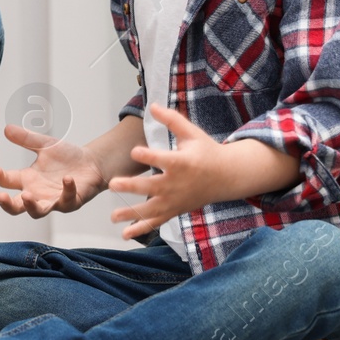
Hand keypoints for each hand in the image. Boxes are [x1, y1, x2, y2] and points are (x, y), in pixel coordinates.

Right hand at [0, 123, 106, 217]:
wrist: (91, 162)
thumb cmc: (66, 157)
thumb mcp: (45, 144)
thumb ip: (26, 138)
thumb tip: (6, 128)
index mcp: (28, 179)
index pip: (7, 182)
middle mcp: (37, 193)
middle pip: (17, 207)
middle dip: (7, 204)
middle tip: (1, 196)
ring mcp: (53, 200)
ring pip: (38, 212)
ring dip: (31, 206)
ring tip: (27, 196)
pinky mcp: (71, 201)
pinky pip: (67, 200)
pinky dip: (66, 189)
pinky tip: (67, 178)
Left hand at [106, 103, 227, 239]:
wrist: (227, 177)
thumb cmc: (206, 152)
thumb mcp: (191, 133)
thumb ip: (171, 120)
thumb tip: (152, 104)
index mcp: (181, 162)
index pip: (162, 159)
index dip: (148, 155)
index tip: (135, 150)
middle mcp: (177, 183)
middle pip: (152, 187)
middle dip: (132, 186)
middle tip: (113, 184)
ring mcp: (175, 200)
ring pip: (152, 209)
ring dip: (131, 214)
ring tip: (112, 217)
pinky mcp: (175, 210)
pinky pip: (157, 221)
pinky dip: (142, 229)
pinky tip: (124, 234)